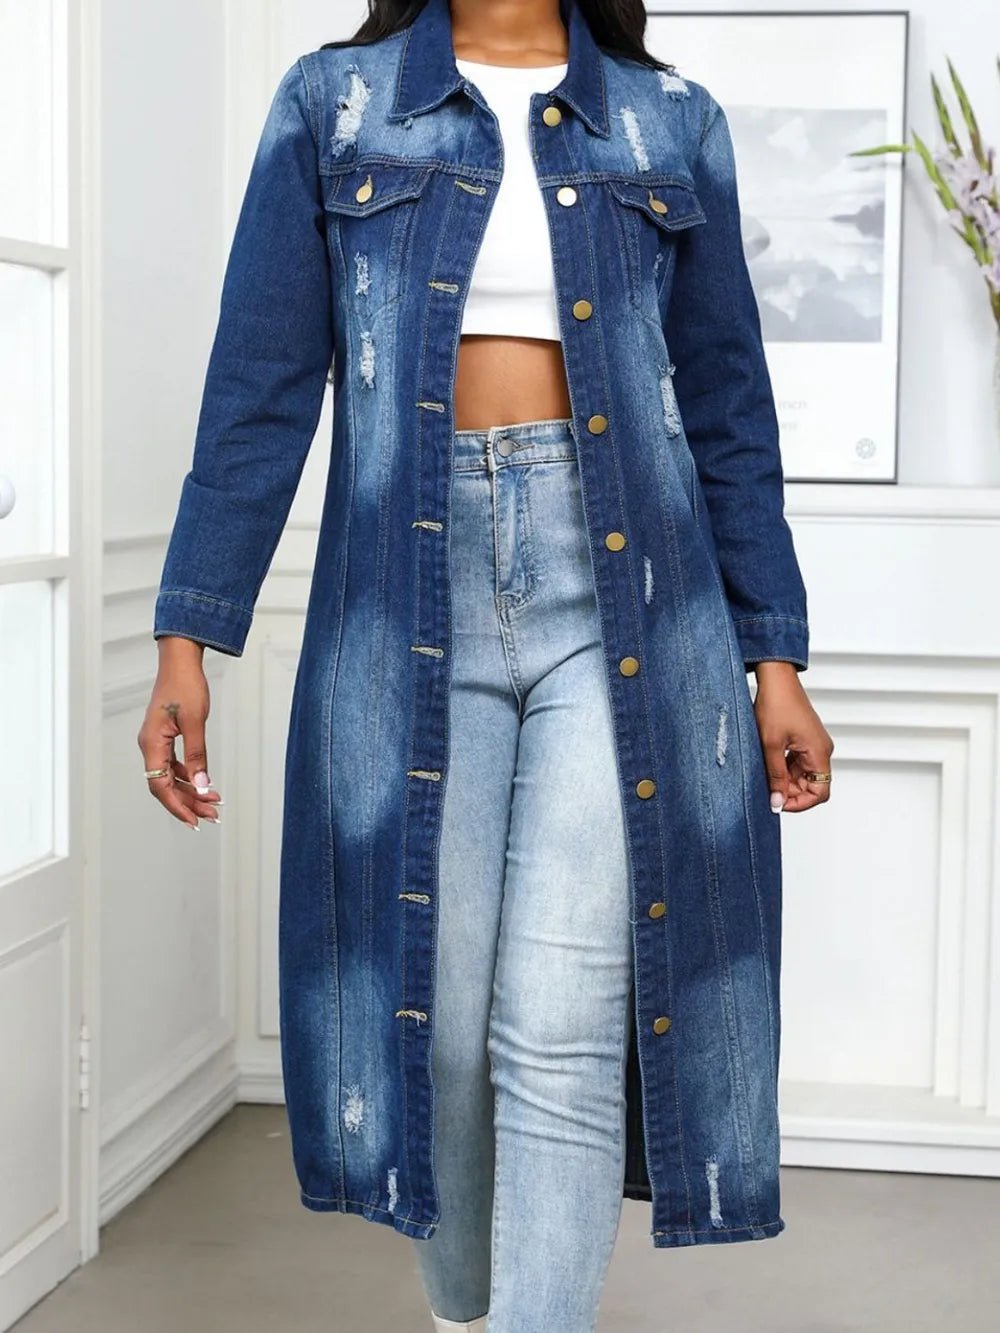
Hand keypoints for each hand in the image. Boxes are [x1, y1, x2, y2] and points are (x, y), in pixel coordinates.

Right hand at [137, 637, 224, 829]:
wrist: (180, 662)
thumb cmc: (185, 686)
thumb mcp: (194, 722)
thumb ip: (197, 756)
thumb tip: (202, 785)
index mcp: (152, 744)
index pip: (160, 786)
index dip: (176, 806)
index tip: (193, 821)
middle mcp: (150, 746)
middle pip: (165, 785)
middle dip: (188, 802)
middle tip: (211, 815)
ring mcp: (156, 742)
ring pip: (171, 777)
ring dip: (191, 791)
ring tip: (212, 803)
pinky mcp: (165, 737)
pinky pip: (174, 765)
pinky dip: (189, 776)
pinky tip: (204, 783)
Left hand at [752, 661, 832, 813]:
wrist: (777, 679)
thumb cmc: (776, 705)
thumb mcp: (771, 745)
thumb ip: (775, 776)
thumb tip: (777, 802)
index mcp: (819, 752)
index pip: (820, 792)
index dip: (800, 803)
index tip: (779, 803)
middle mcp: (821, 750)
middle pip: (812, 785)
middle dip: (790, 792)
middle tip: (767, 790)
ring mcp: (814, 745)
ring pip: (803, 775)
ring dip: (785, 780)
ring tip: (765, 775)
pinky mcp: (805, 740)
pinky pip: (798, 763)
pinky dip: (784, 769)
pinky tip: (768, 765)